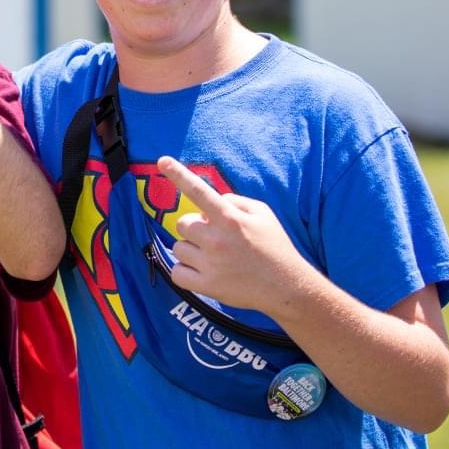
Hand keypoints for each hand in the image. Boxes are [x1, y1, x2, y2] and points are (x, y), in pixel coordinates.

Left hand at [160, 156, 313, 316]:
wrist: (286, 287)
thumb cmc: (274, 247)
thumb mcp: (263, 214)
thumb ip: (235, 201)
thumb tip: (212, 202)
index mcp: (230, 218)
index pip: (199, 191)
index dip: (179, 174)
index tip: (162, 161)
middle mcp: (217, 240)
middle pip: (183, 224)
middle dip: (194, 228)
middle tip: (214, 237)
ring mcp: (210, 264)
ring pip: (178, 248)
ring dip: (191, 250)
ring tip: (213, 257)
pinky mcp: (206, 286)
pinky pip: (177, 273)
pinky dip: (185, 271)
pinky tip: (202, 271)